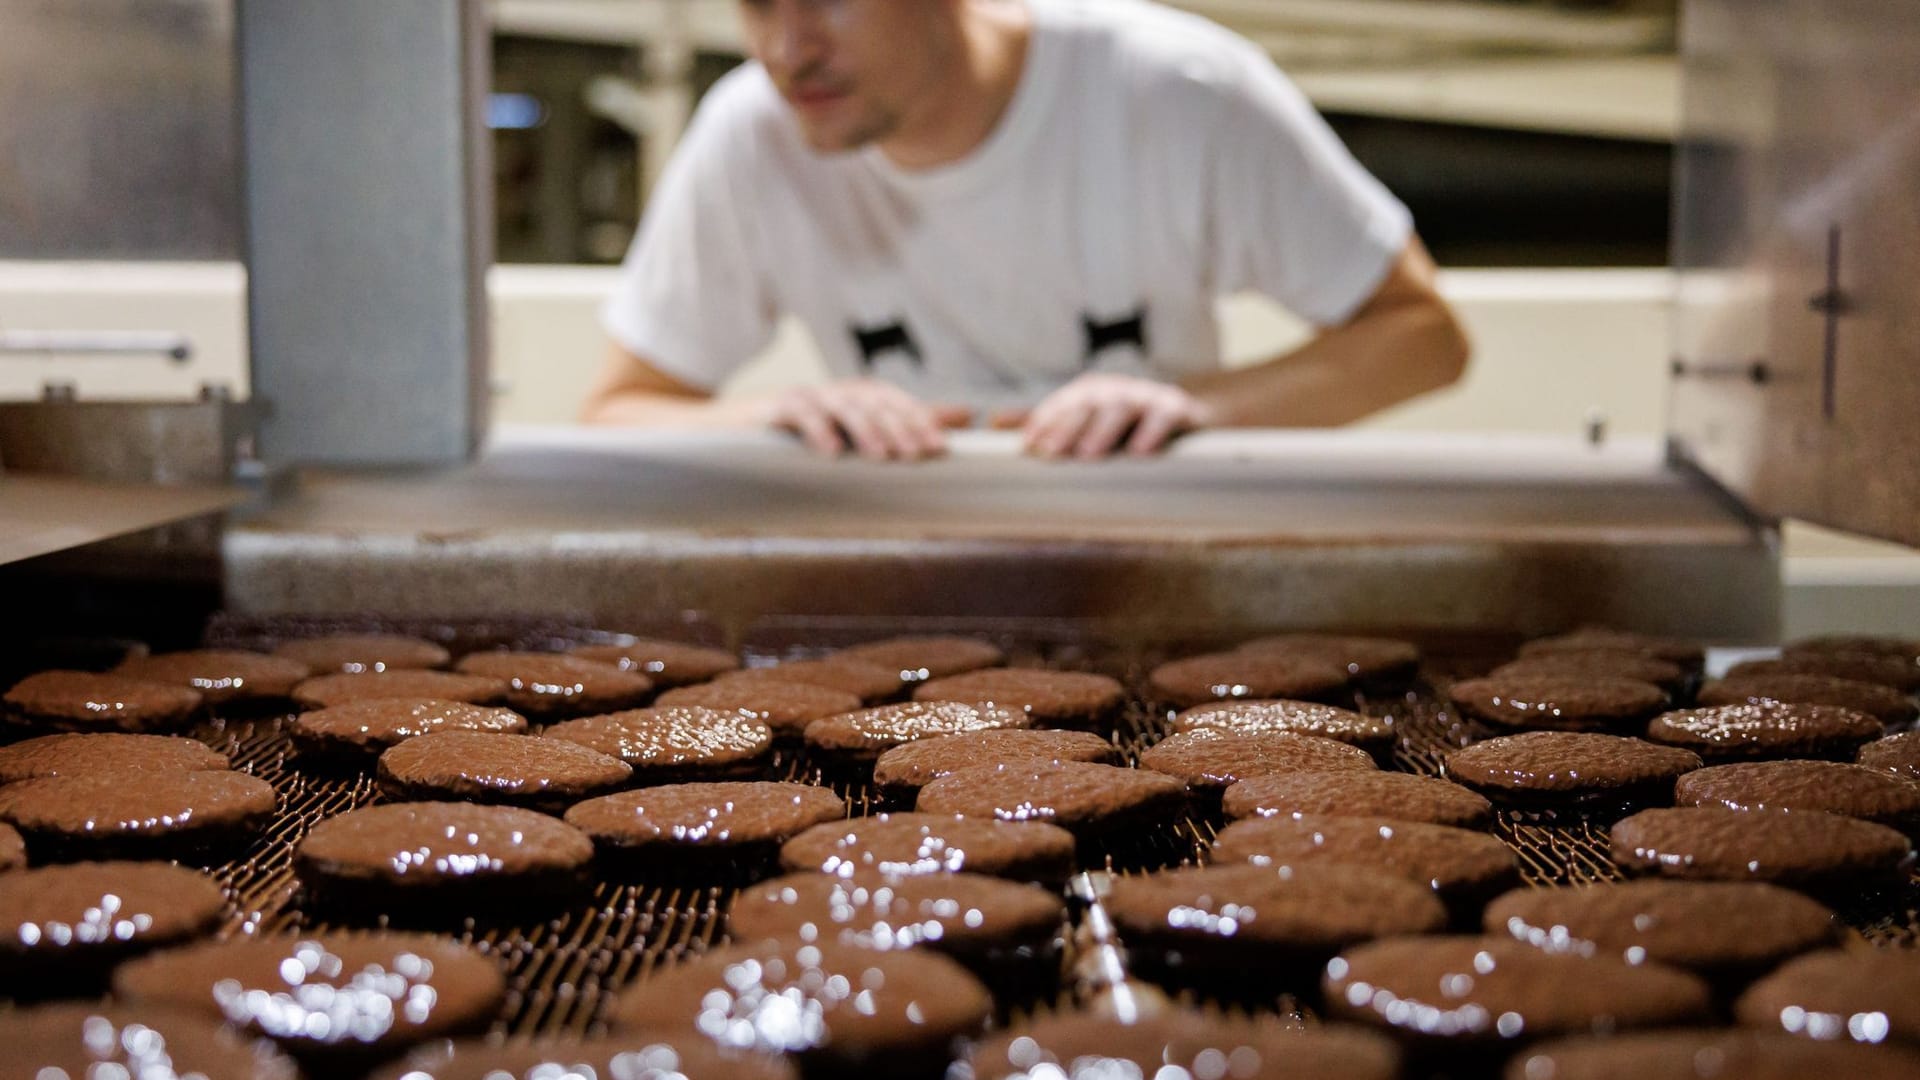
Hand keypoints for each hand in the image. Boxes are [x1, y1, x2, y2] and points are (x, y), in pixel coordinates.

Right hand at [764, 379, 971, 460]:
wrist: (732, 437)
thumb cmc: (800, 445)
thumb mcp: (850, 441)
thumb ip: (899, 429)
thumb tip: (960, 420)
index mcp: (856, 399)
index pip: (894, 401)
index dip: (919, 420)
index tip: (940, 447)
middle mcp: (835, 392)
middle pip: (874, 402)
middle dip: (900, 426)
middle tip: (918, 454)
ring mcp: (806, 397)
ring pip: (842, 405)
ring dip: (865, 429)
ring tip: (881, 456)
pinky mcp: (773, 408)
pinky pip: (799, 413)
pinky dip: (817, 429)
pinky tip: (830, 452)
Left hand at [999, 373, 1214, 458]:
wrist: (1187, 420)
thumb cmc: (1124, 428)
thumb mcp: (1086, 425)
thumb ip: (1044, 424)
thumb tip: (992, 421)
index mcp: (1088, 394)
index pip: (1061, 405)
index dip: (1043, 423)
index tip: (1027, 446)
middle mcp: (1114, 391)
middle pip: (1086, 404)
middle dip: (1066, 427)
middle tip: (1050, 453)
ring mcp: (1145, 397)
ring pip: (1121, 407)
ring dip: (1102, 430)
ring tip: (1088, 455)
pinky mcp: (1178, 408)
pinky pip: (1164, 416)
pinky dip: (1153, 432)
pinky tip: (1141, 452)